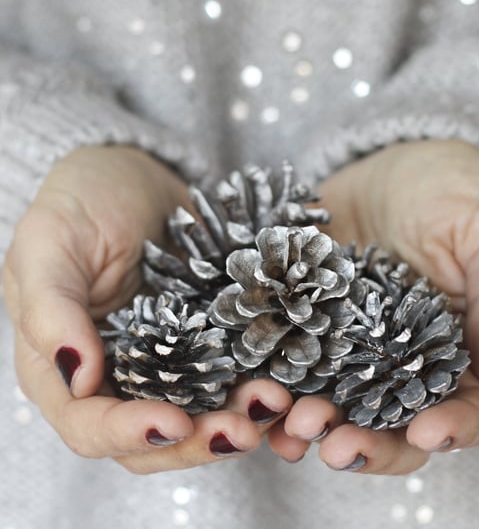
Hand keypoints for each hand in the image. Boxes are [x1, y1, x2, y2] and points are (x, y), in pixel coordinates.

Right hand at [2, 145, 291, 472]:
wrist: (140, 179)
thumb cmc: (83, 202)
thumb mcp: (50, 243)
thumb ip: (50, 309)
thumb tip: (76, 376)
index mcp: (67, 366)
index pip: (90, 424)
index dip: (130, 433)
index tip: (175, 422)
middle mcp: (121, 376)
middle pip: (155, 436)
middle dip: (199, 440)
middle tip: (245, 428)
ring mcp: (171, 362)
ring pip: (203, 415)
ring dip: (239, 419)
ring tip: (276, 402)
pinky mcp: (211, 342)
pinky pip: (235, 376)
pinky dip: (259, 383)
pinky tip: (287, 378)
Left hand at [268, 139, 478, 473]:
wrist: (386, 169)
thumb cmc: (454, 191)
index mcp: (458, 348)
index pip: (468, 405)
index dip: (453, 428)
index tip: (426, 432)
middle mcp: (401, 359)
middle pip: (391, 421)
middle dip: (366, 442)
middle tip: (337, 446)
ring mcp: (349, 346)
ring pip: (334, 403)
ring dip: (313, 425)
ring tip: (290, 429)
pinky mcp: (306, 324)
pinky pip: (289, 362)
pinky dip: (274, 386)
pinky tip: (258, 398)